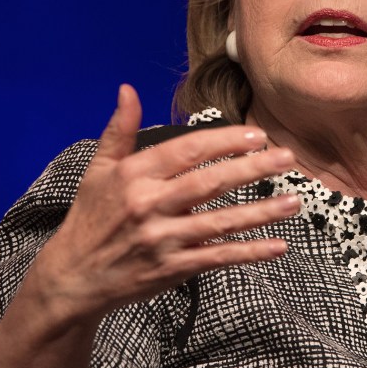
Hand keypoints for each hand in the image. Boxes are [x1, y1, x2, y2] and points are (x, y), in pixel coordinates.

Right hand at [30, 84, 298, 324]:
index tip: (256, 135)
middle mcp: (148, 206)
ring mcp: (162, 240)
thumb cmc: (90, 217)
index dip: (224, 141)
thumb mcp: (97, 170)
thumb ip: (119, 130)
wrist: (73, 278)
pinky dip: (249, 252)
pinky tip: (277, 246)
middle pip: (209, 183)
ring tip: (293, 200)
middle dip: (251, 169)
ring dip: (260, 212)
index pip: (187, 151)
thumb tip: (127, 89)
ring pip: (220, 223)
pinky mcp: (172, 269)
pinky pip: (217, 258)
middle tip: (286, 158)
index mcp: (133, 176)